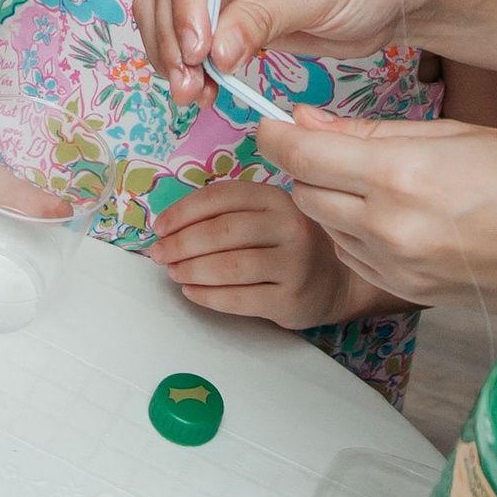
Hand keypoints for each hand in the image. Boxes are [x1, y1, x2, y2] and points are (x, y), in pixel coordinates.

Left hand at [146, 169, 356, 326]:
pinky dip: (207, 296)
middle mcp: (289, 226)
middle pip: (222, 232)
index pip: (221, 196)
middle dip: (180, 243)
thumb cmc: (289, 245)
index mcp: (277, 198)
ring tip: (173, 272)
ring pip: (228, 267)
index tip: (159, 227)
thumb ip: (230, 212)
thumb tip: (169, 226)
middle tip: (158, 254)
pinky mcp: (291, 299)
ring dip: (191, 270)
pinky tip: (191, 292)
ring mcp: (293, 264)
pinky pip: (239, 299)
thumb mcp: (269, 214)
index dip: (183, 211)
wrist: (337, 280)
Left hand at [246, 115, 496, 313]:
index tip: (270, 121)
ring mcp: (399, 267)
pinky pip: (356, 258)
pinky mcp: (409, 293)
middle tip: (332, 146)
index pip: (302, 154)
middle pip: (304, 193)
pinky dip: (359, 235)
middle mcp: (391, 227)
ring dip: (334, 203)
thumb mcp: (457, 133)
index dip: (276, 133)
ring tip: (381, 183)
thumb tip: (308, 120)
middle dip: (308, 166)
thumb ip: (372, 130)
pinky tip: (397, 217)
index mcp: (402, 174)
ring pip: (327, 228)